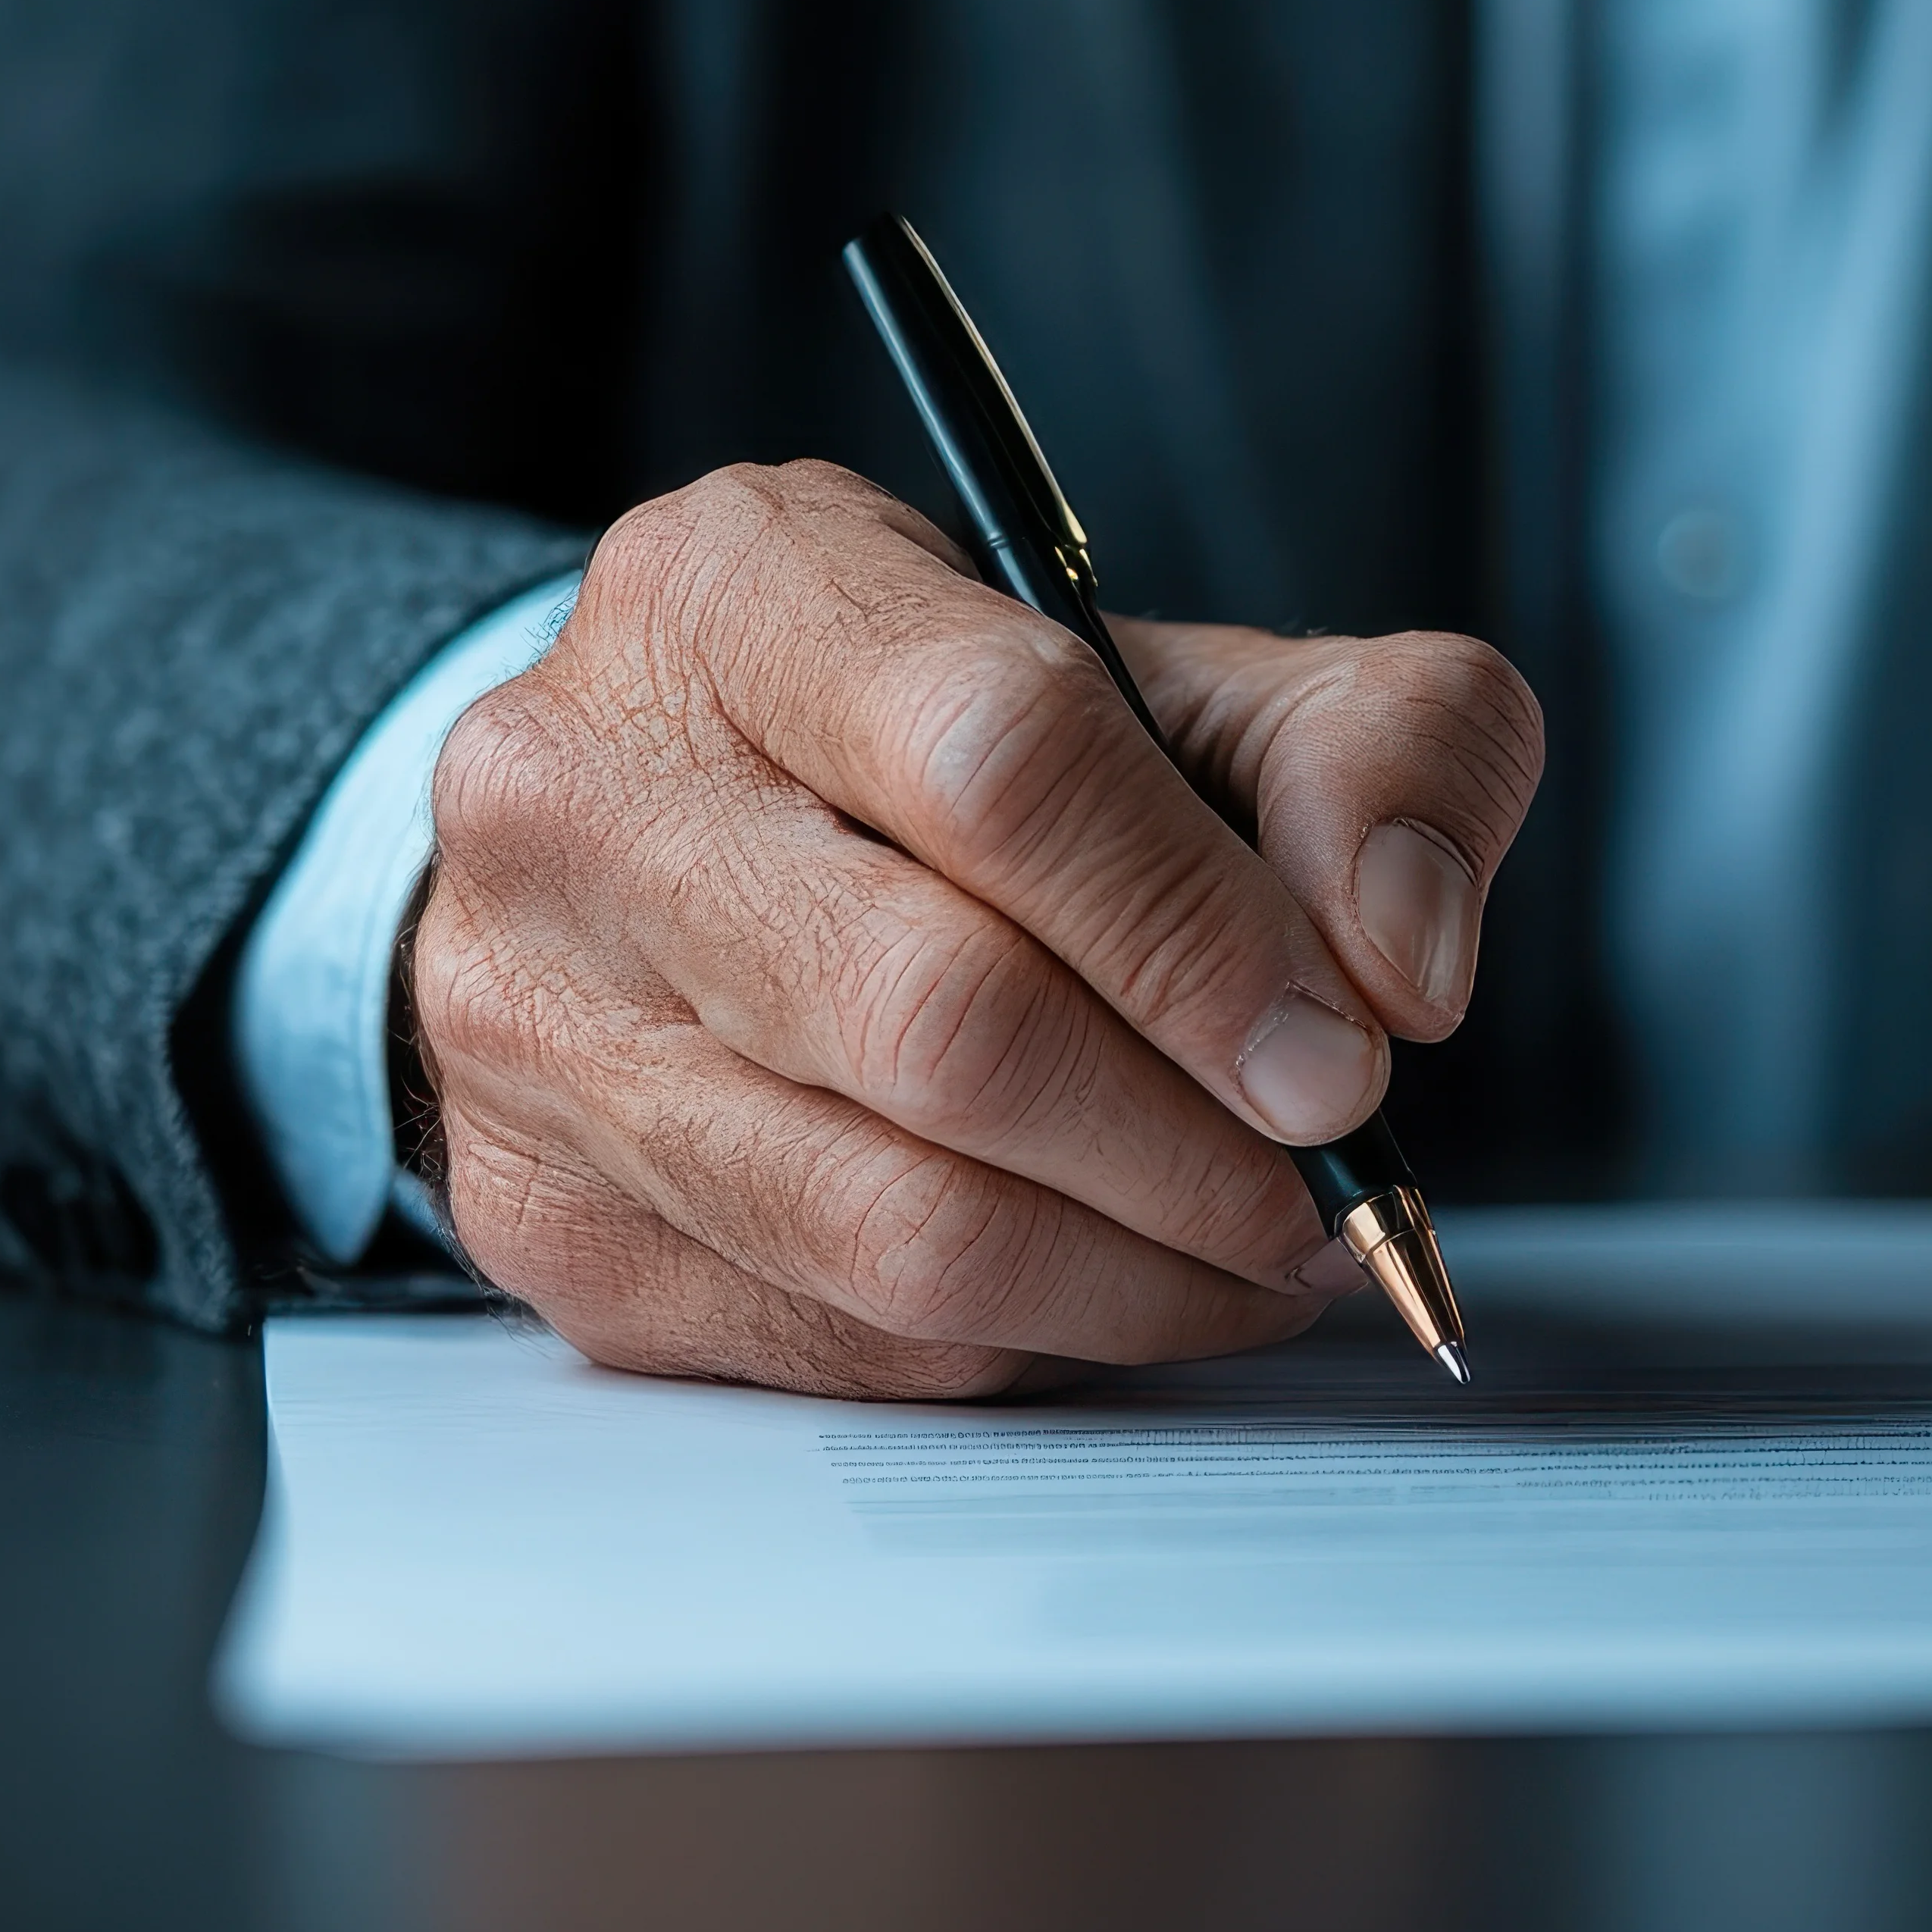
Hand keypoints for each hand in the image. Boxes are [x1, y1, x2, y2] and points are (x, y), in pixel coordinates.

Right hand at [411, 460, 1542, 1396]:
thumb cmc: (961, 760)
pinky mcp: (547, 1214)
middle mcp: (583, 792)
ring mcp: (532, 1018)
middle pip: (943, 1021)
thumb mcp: (1198, 679)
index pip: (1000, 760)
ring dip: (1137, 1276)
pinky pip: (841, 1341)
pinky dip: (1029, 1343)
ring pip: (892, 1226)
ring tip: (1258, 1250)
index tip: (1342, 1050)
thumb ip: (1378, 749)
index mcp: (744, 588)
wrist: (685, 834)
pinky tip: (1117, 1284)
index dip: (1202, 934)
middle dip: (1192, 1143)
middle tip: (1324, 1183)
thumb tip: (1398, 962)